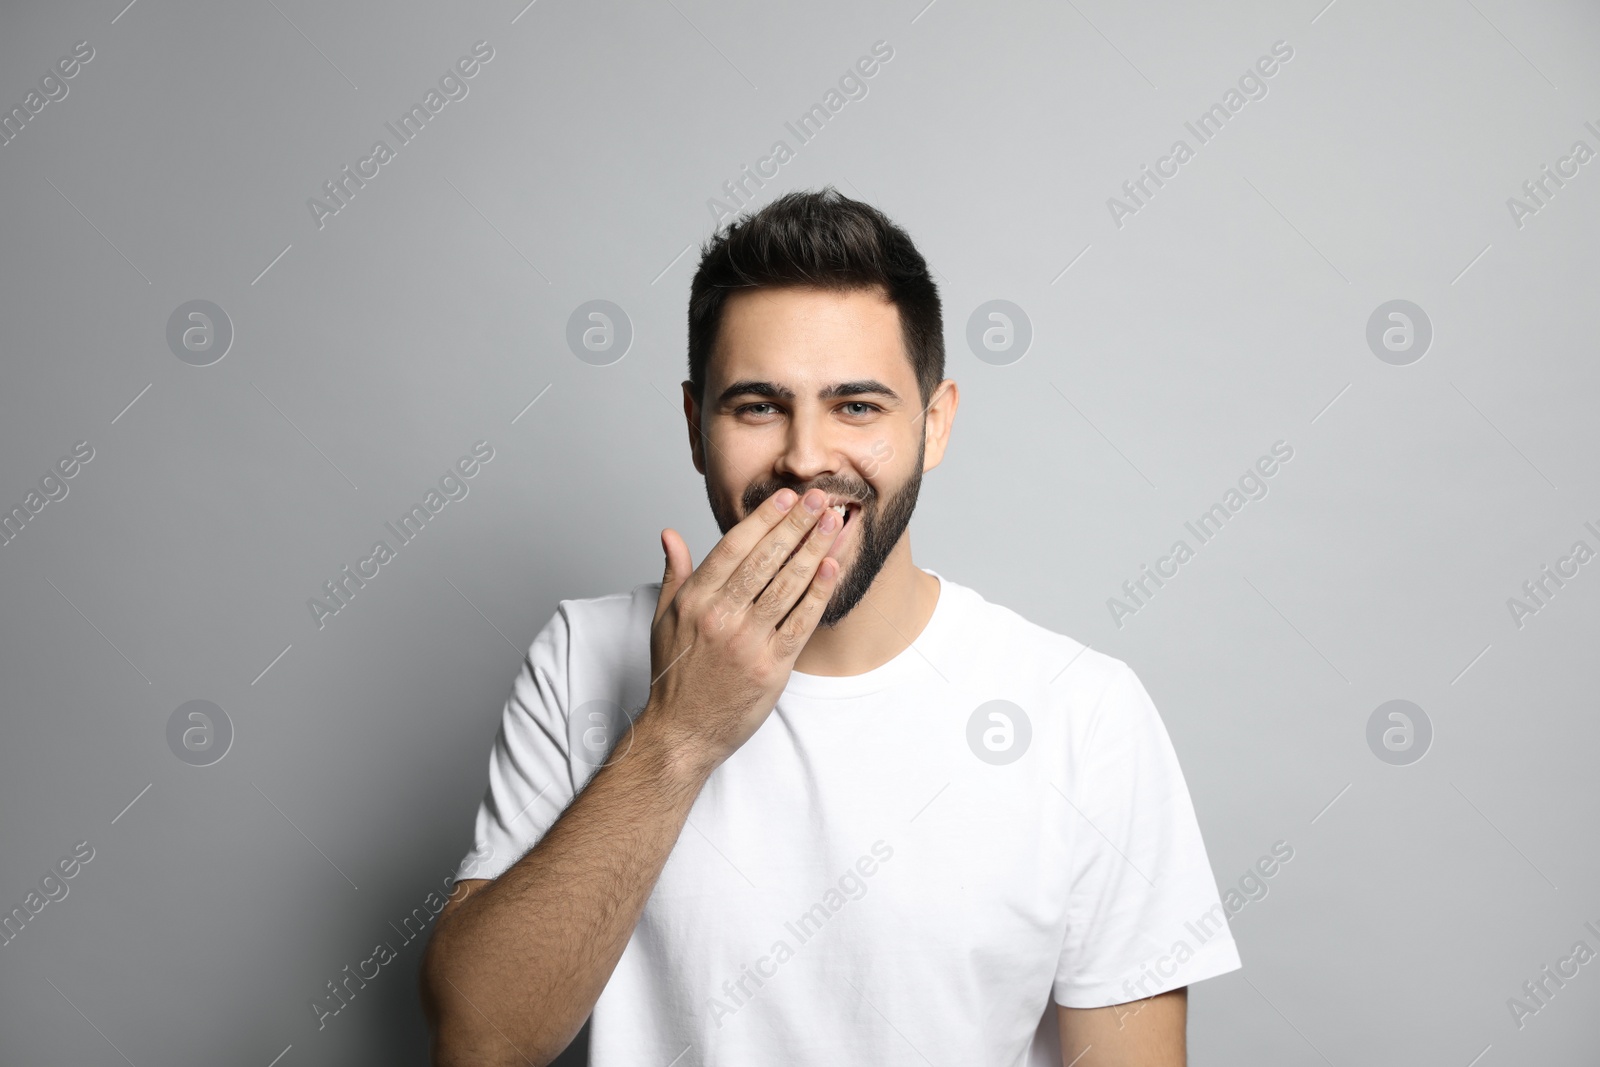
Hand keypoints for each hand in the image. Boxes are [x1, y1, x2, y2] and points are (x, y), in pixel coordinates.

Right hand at [639, 487, 843, 773]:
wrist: (683, 732)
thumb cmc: (676, 675)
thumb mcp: (663, 619)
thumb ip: (674, 573)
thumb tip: (670, 533)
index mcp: (695, 600)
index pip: (734, 547)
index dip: (763, 518)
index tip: (786, 496)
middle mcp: (720, 616)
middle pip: (765, 559)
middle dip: (796, 524)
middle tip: (819, 498)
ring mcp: (747, 642)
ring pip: (787, 585)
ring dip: (814, 549)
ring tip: (834, 523)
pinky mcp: (771, 667)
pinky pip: (801, 622)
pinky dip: (818, 593)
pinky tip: (832, 567)